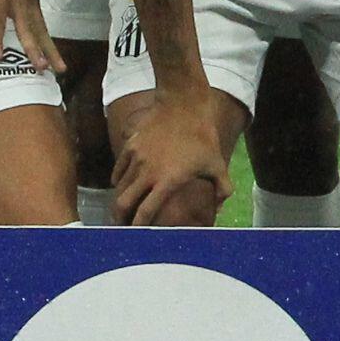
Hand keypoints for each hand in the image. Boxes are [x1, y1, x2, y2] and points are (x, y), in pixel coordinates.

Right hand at [113, 88, 231, 225]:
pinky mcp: (130, 146)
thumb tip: (220, 209)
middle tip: (121, 228)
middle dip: (120, 219)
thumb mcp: (217, 164)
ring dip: (119, 201)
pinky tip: (122, 186)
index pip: (145, 212)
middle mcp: (147, 172)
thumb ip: (221, 190)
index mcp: (168, 181)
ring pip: (118, 188)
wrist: (183, 103)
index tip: (137, 237)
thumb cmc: (203, 136)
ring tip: (122, 210)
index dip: (139, 228)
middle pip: (123, 203)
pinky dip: (118, 182)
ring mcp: (136, 158)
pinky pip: (118, 170)